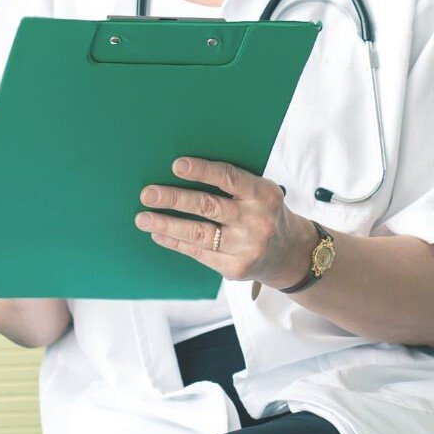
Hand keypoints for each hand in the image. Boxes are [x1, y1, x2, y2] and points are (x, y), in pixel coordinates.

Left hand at [135, 157, 317, 285]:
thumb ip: (234, 183)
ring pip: (199, 234)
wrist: (290, 254)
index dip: (202, 170)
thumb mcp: (261, 193)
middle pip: (208, 206)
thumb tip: (183, 170)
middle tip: (148, 193)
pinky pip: (198, 253)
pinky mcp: (235, 268)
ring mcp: (246, 247)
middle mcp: (256, 221)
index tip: (176, 165)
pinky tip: (158, 233)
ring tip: (143, 217)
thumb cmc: (265, 213)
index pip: (230, 178)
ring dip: (167, 224)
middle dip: (174, 199)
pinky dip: (175, 242)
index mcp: (264, 195)